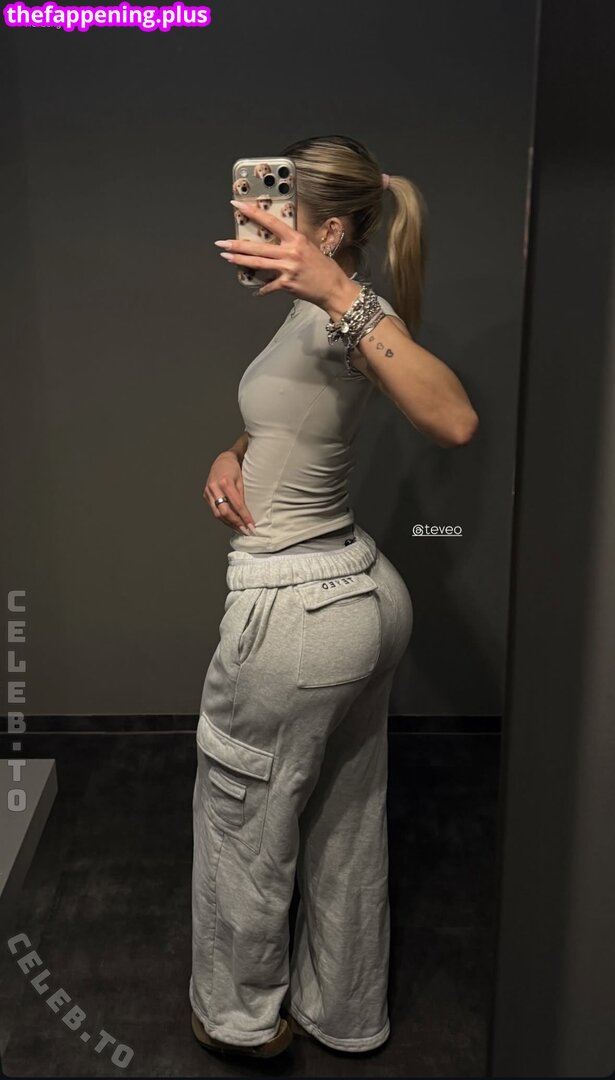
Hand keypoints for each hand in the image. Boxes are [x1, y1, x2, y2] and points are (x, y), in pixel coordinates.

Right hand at [203, 451, 255, 535]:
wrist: (222, 461)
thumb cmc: (234, 470)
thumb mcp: (242, 481)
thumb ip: (242, 497)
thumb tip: (246, 515)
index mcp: (225, 482)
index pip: (237, 505)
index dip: (244, 517)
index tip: (251, 526)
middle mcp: (214, 487)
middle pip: (225, 512)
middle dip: (236, 523)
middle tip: (246, 531)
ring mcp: (208, 492)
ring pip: (218, 514)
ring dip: (229, 524)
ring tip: (240, 529)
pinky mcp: (205, 495)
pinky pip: (214, 511)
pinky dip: (223, 518)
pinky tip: (231, 523)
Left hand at [214, 199, 354, 308]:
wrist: (334, 288)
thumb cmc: (324, 268)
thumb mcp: (309, 248)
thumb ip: (291, 244)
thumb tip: (275, 242)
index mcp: (296, 239)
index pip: (270, 222)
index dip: (252, 212)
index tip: (237, 205)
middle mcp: (290, 252)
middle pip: (258, 247)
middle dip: (237, 244)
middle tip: (221, 242)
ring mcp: (288, 269)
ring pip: (258, 263)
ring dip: (240, 260)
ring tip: (226, 257)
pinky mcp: (287, 284)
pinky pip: (268, 286)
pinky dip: (262, 289)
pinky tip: (254, 290)